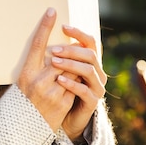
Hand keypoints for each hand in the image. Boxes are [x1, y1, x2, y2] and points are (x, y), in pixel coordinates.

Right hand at [16, 8, 75, 131]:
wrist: (25, 127)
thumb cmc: (26, 98)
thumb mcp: (26, 79)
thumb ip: (38, 65)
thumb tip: (54, 47)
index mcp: (26, 72)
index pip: (36, 44)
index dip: (44, 26)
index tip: (51, 11)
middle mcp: (37, 81)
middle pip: (60, 57)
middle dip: (68, 53)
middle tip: (74, 46)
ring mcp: (51, 93)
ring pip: (71, 70)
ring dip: (75, 67)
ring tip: (74, 67)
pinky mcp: (62, 103)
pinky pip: (75, 85)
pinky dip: (77, 82)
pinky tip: (75, 83)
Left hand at [50, 25, 106, 141]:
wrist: (68, 117)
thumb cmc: (63, 89)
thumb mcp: (62, 70)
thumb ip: (61, 55)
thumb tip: (47, 32)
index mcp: (92, 62)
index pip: (90, 42)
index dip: (79, 33)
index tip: (63, 27)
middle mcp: (98, 72)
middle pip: (90, 55)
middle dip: (72, 50)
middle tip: (54, 50)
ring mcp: (97, 87)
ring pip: (89, 71)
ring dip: (71, 65)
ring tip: (54, 62)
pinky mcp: (93, 102)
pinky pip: (84, 90)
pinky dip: (71, 84)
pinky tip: (59, 80)